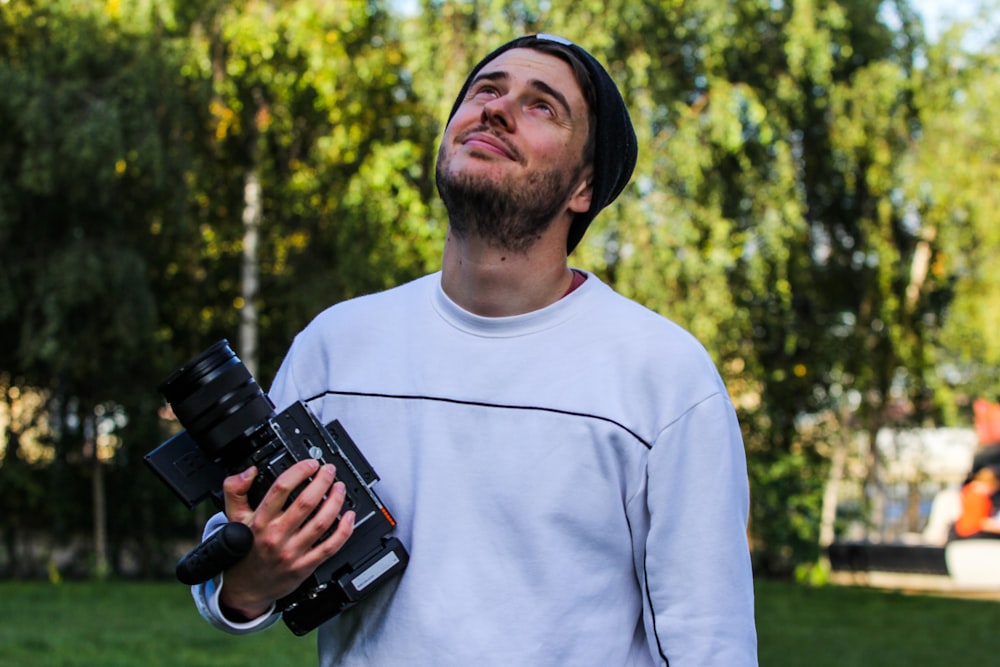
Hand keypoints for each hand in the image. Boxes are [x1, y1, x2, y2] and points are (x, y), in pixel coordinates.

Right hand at [217, 459, 355, 619]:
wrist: (244, 590)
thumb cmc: (243, 552)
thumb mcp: (233, 518)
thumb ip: (235, 490)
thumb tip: (249, 471)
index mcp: (260, 521)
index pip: (281, 489)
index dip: (299, 472)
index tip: (310, 463)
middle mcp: (276, 536)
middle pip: (306, 503)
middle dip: (322, 482)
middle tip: (330, 471)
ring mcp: (292, 552)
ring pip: (321, 523)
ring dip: (335, 502)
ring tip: (340, 488)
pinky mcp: (304, 566)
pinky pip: (329, 547)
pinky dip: (344, 531)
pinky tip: (349, 516)